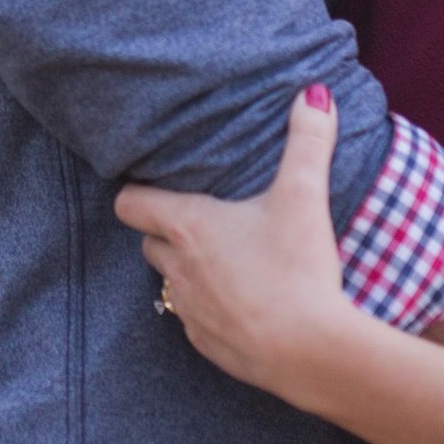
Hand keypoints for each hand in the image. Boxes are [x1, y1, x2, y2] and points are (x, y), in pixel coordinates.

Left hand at [114, 86, 359, 398]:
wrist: (311, 351)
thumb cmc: (299, 269)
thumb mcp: (304, 196)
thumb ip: (308, 141)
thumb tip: (314, 92)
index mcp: (188, 227)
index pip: (129, 203)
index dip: (138, 192)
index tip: (158, 185)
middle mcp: (177, 268)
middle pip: (149, 241)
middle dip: (168, 230)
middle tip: (204, 218)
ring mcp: (189, 311)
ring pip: (169, 282)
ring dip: (188, 270)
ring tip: (226, 259)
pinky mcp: (207, 345)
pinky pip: (193, 319)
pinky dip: (209, 308)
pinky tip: (243, 301)